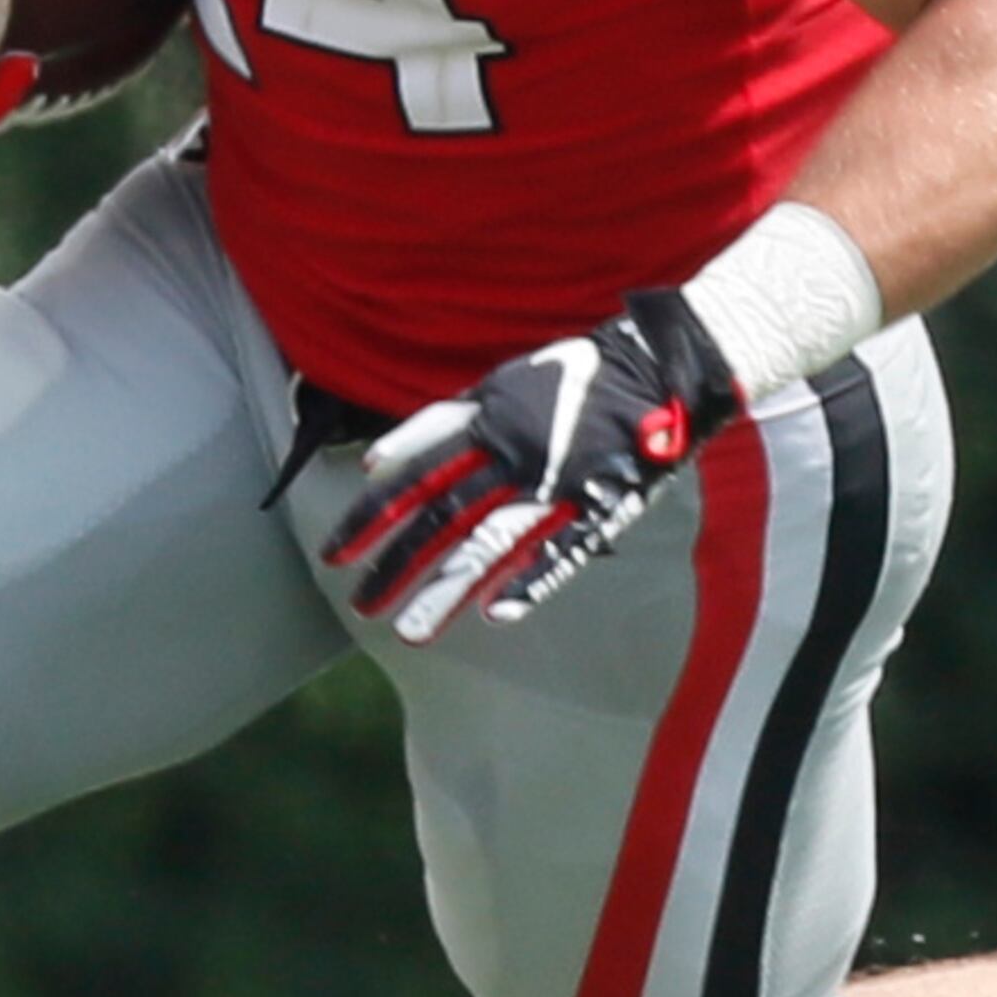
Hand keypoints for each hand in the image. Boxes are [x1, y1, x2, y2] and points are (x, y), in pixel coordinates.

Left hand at [319, 291, 741, 643]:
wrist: (657, 365)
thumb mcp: (503, 381)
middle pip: (440, 514)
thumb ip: (452, 419)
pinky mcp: (597, 502)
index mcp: (486, 419)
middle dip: (394, 561)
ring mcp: (553, 480)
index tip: (339, 548)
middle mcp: (511, 452)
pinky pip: (559, 548)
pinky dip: (529, 580)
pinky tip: (494, 615)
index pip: (416, 470)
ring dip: (444, 588)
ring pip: (487, 541)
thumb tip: (384, 456)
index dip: (374, 510)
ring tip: (408, 631)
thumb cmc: (577, 374)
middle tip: (357, 603)